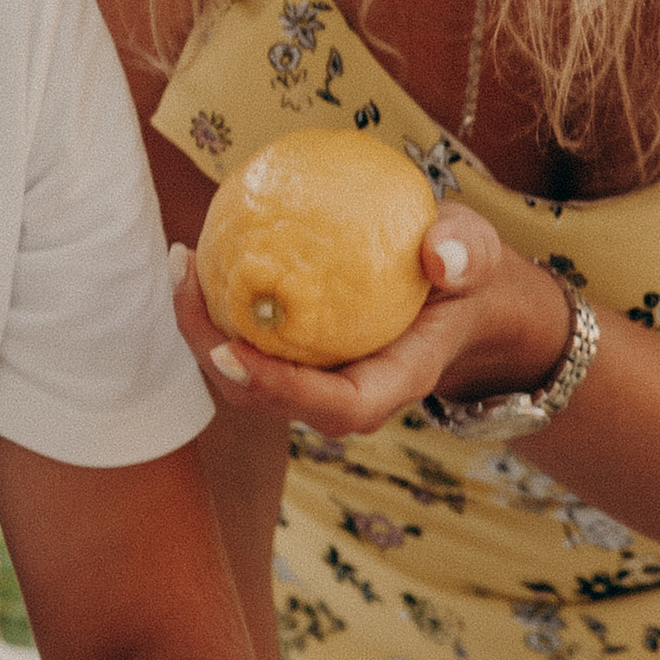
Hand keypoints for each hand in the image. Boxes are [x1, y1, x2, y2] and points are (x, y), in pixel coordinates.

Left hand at [170, 203, 572, 440]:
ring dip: (202, 328)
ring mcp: (314, 382)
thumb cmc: (464, 275)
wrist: (457, 299)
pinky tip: (196, 256)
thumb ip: (467, 253)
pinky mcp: (293, 360)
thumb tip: (439, 256)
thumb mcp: (478, 255)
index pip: (334, 406)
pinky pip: (244, 344)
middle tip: (185, 279)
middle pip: (265, 398)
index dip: (278, 389)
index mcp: (393, 381)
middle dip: (213, 352)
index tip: (231, 351)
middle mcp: (344, 395)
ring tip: (182, 260)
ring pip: (242, 377)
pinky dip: (214, 309)